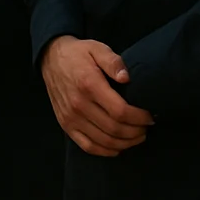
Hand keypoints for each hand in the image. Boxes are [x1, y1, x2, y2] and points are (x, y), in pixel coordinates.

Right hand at [40, 36, 153, 156]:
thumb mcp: (97, 48)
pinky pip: (88, 146)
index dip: (139, 118)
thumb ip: (113, 62)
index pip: (119, 111)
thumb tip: (126, 78)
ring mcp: (70, 117)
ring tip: (137, 137)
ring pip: (104, 141)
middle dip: (136, 132)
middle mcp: (78, 104)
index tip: (149, 117)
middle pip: (114, 129)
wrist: (50, 59)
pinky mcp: (66, 125)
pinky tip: (118, 147)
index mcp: (88, 85)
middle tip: (146, 128)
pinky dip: (106, 151)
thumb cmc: (78, 55)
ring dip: (125, 143)